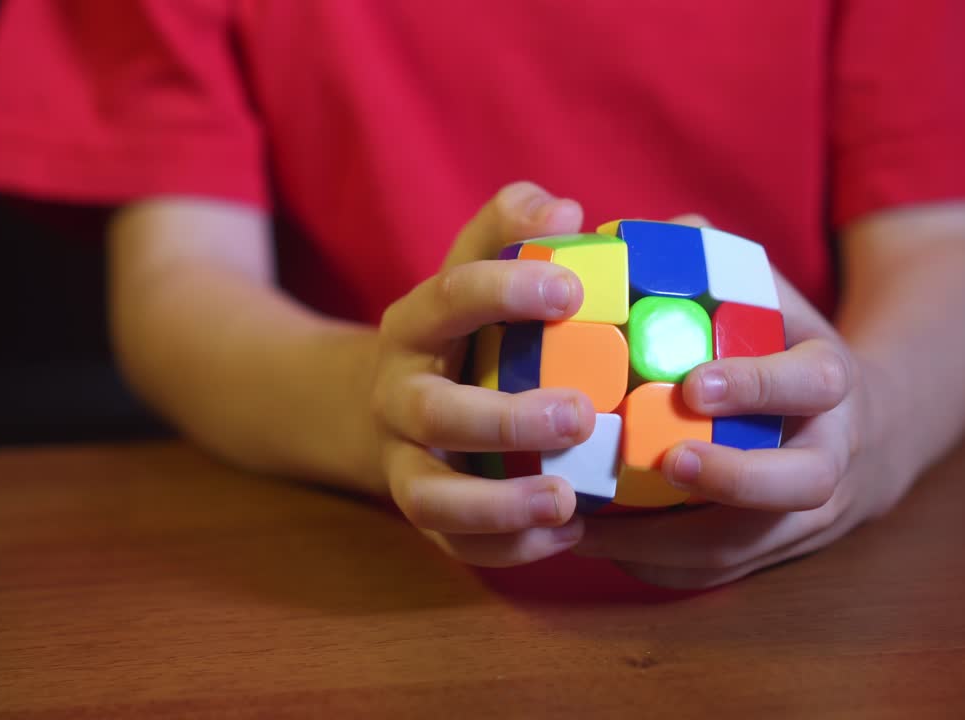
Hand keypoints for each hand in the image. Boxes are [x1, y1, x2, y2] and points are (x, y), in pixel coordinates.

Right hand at [372, 182, 597, 566]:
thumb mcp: (471, 267)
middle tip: (582, 415)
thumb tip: (564, 210)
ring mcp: (402, 460)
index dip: (504, 291)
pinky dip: (508, 547)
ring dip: (498, 505)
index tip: (573, 290)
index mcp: (413, 325)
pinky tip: (570, 533)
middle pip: (435, 412)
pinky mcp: (420, 510)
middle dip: (506, 420)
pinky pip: (454, 544)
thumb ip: (510, 228)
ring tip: (568, 501)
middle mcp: (397, 396)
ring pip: (431, 496)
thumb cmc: (459, 329)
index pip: (447, 298)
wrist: (382, 401)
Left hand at [574, 226, 915, 588]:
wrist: (868, 428)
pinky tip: (600, 542)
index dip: (757, 385)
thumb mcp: (770, 296)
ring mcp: (809, 514)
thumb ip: (713, 260)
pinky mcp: (776, 552)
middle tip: (664, 462)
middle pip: (800, 485)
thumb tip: (632, 232)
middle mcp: (832, 455)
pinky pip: (720, 572)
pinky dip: (659, 564)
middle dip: (733, 480)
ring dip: (672, 541)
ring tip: (595, 521)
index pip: (811, 384)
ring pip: (751, 545)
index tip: (694, 384)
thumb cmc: (789, 348)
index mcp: (832, 383)